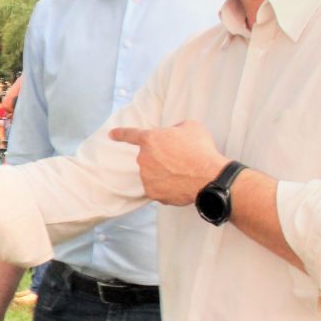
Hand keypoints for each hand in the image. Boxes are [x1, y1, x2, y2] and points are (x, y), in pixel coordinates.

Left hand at [110, 120, 226, 205]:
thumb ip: (175, 129)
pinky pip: (159, 188)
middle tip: (181, 159)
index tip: (111, 135)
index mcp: (150, 139)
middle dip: (162, 158)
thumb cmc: (201, 150)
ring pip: (153, 174)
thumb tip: (173, 134)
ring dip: (165, 173)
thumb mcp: (190, 127)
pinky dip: (168, 187)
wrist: (209, 176)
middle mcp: (144, 158)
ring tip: (183, 172)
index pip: (130, 134)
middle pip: (150, 157)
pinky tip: (181, 184)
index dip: (120, 134)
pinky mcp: (153, 193)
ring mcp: (147, 177)